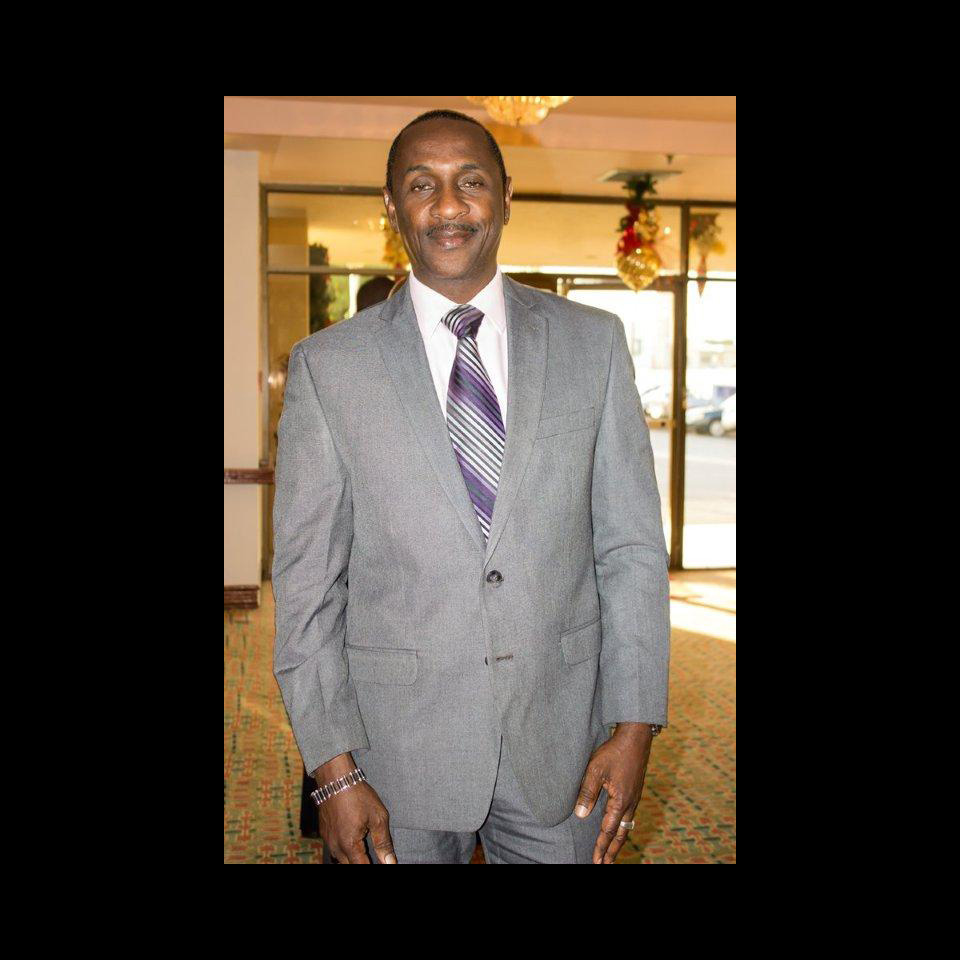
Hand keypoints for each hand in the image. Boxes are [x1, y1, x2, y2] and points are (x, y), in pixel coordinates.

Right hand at [313, 754, 396, 862]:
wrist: (335, 779)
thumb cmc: (359, 796)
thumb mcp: (378, 817)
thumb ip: (384, 842)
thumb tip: (390, 862)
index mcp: (349, 845)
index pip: (361, 868)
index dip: (373, 867)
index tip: (382, 864)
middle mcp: (336, 846)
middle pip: (349, 865)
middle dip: (361, 862)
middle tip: (372, 856)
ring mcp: (328, 840)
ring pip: (340, 859)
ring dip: (352, 858)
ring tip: (364, 851)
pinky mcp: (325, 832)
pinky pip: (334, 848)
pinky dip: (344, 850)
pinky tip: (353, 841)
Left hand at [573, 723, 652, 863]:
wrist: (635, 739)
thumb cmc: (614, 753)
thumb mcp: (595, 770)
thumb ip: (587, 792)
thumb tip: (580, 815)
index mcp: (620, 801)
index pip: (608, 830)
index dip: (601, 846)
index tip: (596, 860)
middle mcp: (630, 803)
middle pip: (621, 834)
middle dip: (613, 851)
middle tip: (605, 865)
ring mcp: (634, 798)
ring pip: (627, 826)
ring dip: (618, 841)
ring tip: (612, 853)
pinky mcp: (635, 791)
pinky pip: (629, 816)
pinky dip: (623, 828)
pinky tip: (619, 828)